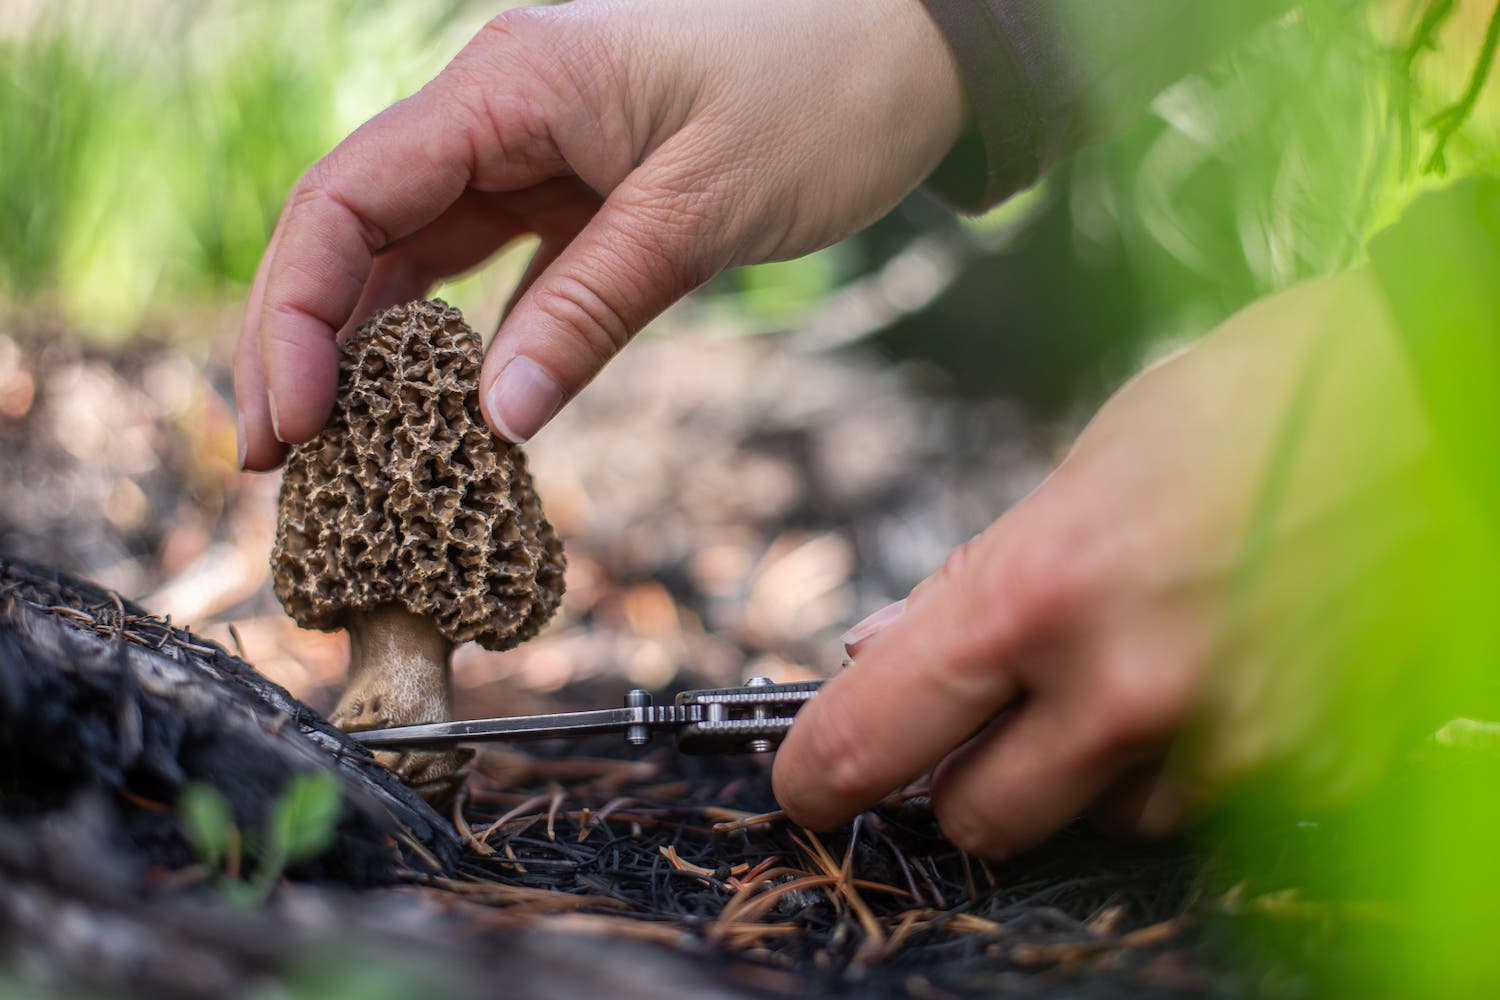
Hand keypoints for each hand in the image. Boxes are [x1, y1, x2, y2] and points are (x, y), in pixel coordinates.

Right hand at [235, 0, 964, 468]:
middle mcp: (500, 112)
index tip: (287, 427)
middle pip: (353, 227)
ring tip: (335, 456)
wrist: (910, 49)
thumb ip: (593, 307)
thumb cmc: (821, 97)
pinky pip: (483, 270)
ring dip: (364, 350)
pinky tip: (429, 411)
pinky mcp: (574, 196)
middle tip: (277, 464)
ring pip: (408, 253)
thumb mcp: (705, 208)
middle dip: (302, 344)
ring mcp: (532, 153)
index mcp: (511, 85)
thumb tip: (494, 420)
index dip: (295, 315)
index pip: (350, 196)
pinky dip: (450, 340)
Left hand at [773, 271, 1431, 855]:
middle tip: (970, 725)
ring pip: (1091, 824)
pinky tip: (1201, 680)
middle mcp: (1125, 685)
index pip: (876, 733)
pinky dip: (1173, 768)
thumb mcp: (1080, 469)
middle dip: (954, 780)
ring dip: (1076, 775)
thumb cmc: (1252, 403)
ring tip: (1121, 669)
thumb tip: (887, 652)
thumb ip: (975, 583)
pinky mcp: (1308, 768)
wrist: (1431, 392)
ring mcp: (1225, 741)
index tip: (807, 783)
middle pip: (973, 819)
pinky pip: (1195, 812)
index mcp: (1039, 588)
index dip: (820, 772)